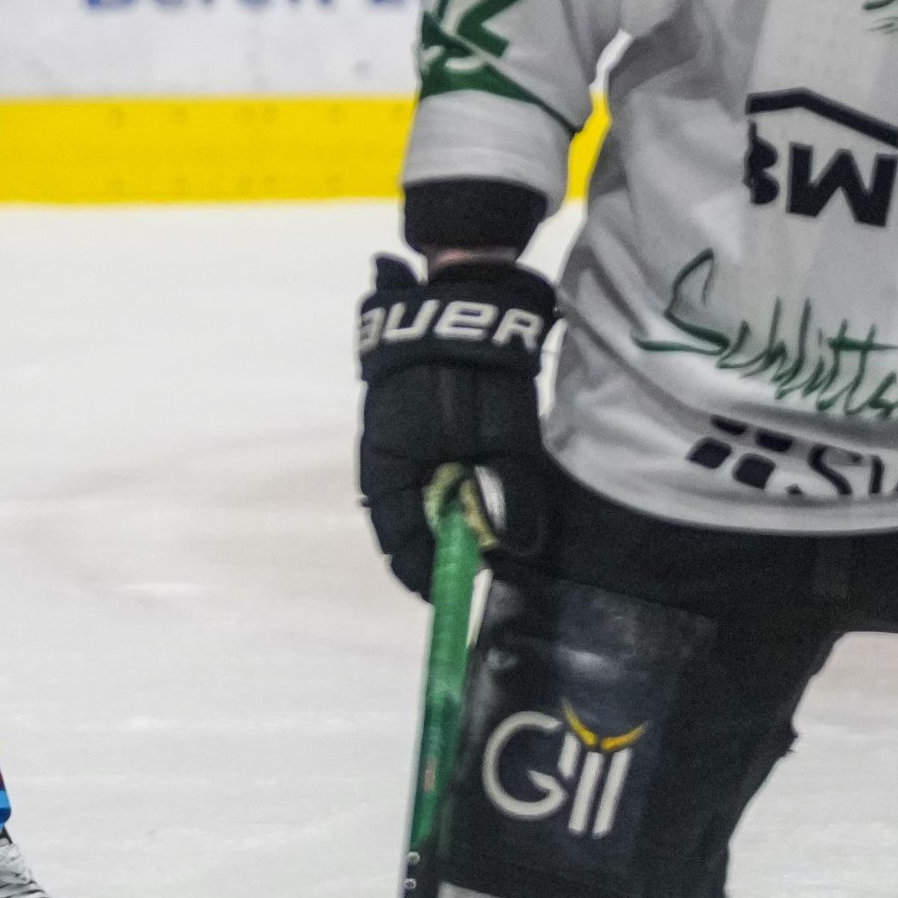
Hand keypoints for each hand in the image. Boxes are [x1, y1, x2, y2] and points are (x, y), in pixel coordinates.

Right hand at [355, 255, 555, 595]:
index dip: (421, 571)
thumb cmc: (473, 373)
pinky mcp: (413, 420)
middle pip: (403, 521)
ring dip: (442, 519)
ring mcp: (396, 437)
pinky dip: (445, 491)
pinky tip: (470, 495)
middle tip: (470, 569)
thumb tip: (513, 547)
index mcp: (388, 466)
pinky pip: (424, 470)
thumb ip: (506, 491)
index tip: (448, 595)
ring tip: (475, 538)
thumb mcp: (499, 437)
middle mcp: (384, 457)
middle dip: (433, 549)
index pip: (397, 537)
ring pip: (415, 495)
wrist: (461, 302)